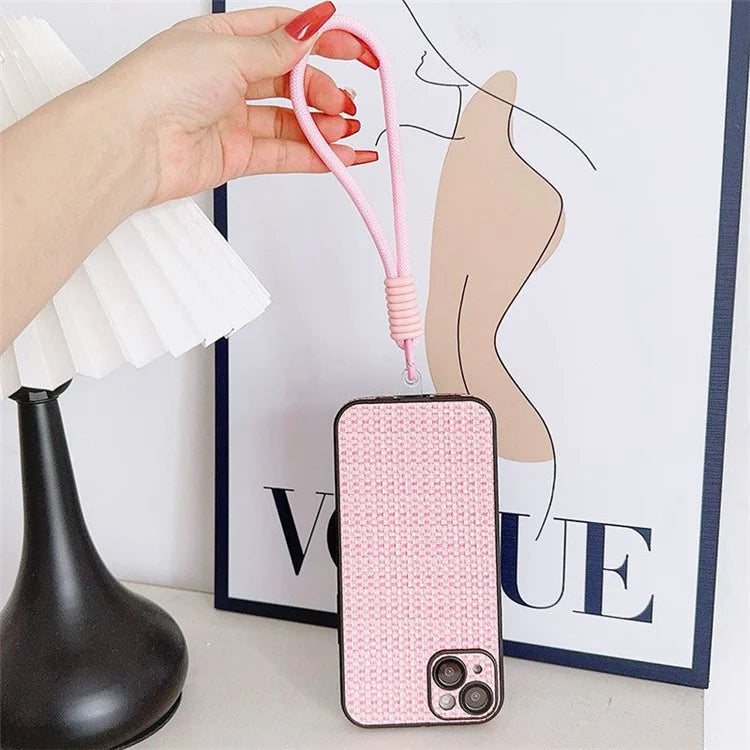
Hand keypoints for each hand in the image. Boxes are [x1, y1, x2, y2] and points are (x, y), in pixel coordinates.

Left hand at [98, 2, 378, 206]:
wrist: (132, 144)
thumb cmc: (160, 86)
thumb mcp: (228, 52)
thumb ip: (279, 49)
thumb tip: (314, 26)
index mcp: (223, 40)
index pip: (285, 34)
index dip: (324, 41)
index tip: (357, 50)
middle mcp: (229, 78)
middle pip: (292, 81)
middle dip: (324, 91)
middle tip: (345, 102)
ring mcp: (233, 118)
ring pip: (291, 120)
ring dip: (323, 126)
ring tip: (348, 131)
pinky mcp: (236, 155)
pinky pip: (284, 152)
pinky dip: (313, 155)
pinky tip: (337, 155)